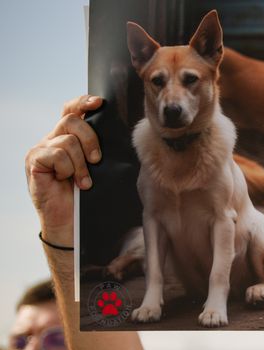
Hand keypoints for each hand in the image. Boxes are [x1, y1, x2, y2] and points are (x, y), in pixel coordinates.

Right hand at [25, 95, 102, 244]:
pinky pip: (56, 154)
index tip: (99, 103)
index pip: (71, 110)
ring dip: (80, 163)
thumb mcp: (95, 169)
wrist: (69, 223)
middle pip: (72, 120)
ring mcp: (40, 150)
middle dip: (91, 139)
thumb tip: (117, 132)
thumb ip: (97, 150)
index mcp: (66, 137)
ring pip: (67, 140)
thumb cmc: (85, 196)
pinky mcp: (34, 162)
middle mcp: (51, 139)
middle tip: (97, 160)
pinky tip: (68, 182)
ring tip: (83, 181)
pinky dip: (67, 169)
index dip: (83, 102)